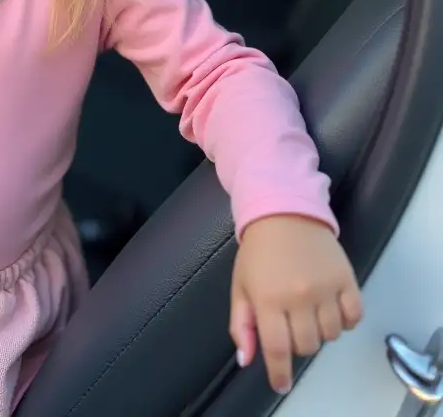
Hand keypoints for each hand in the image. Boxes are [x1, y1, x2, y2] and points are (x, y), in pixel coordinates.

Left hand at [230, 214, 362, 393]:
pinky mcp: (348, 280)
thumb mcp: (241, 285)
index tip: (281, 383)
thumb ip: (242, 324)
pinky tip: (332, 307)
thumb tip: (246, 360)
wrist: (284, 212)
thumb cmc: (258, 252)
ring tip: (309, 310)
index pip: (277, 348)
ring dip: (321, 331)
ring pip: (332, 335)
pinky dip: (345, 320)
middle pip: (307, 345)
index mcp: (268, 299)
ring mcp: (326, 288)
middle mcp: (298, 297)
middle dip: (298, 342)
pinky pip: (354, 317)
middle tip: (291, 323)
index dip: (280, 372)